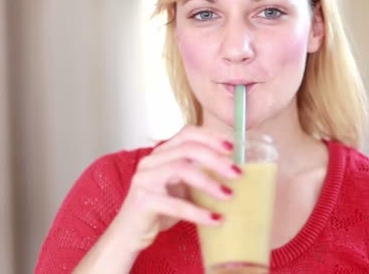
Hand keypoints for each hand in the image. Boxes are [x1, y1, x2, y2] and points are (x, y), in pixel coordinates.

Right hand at [107, 125, 240, 253]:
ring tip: (229, 195)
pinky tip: (216, 219)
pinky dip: (199, 212)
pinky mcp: (143, 200)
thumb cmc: (159, 210)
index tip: (233, 147)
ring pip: (181, 169)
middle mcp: (151, 161)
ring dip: (209, 182)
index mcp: (161, 154)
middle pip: (188, 149)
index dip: (211, 137)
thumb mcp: (181, 187)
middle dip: (216, 159)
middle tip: (237, 173)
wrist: (130, 234)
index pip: (187, 133)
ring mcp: (145, 179)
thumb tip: (234, 172)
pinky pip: (175, 204)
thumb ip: (199, 175)